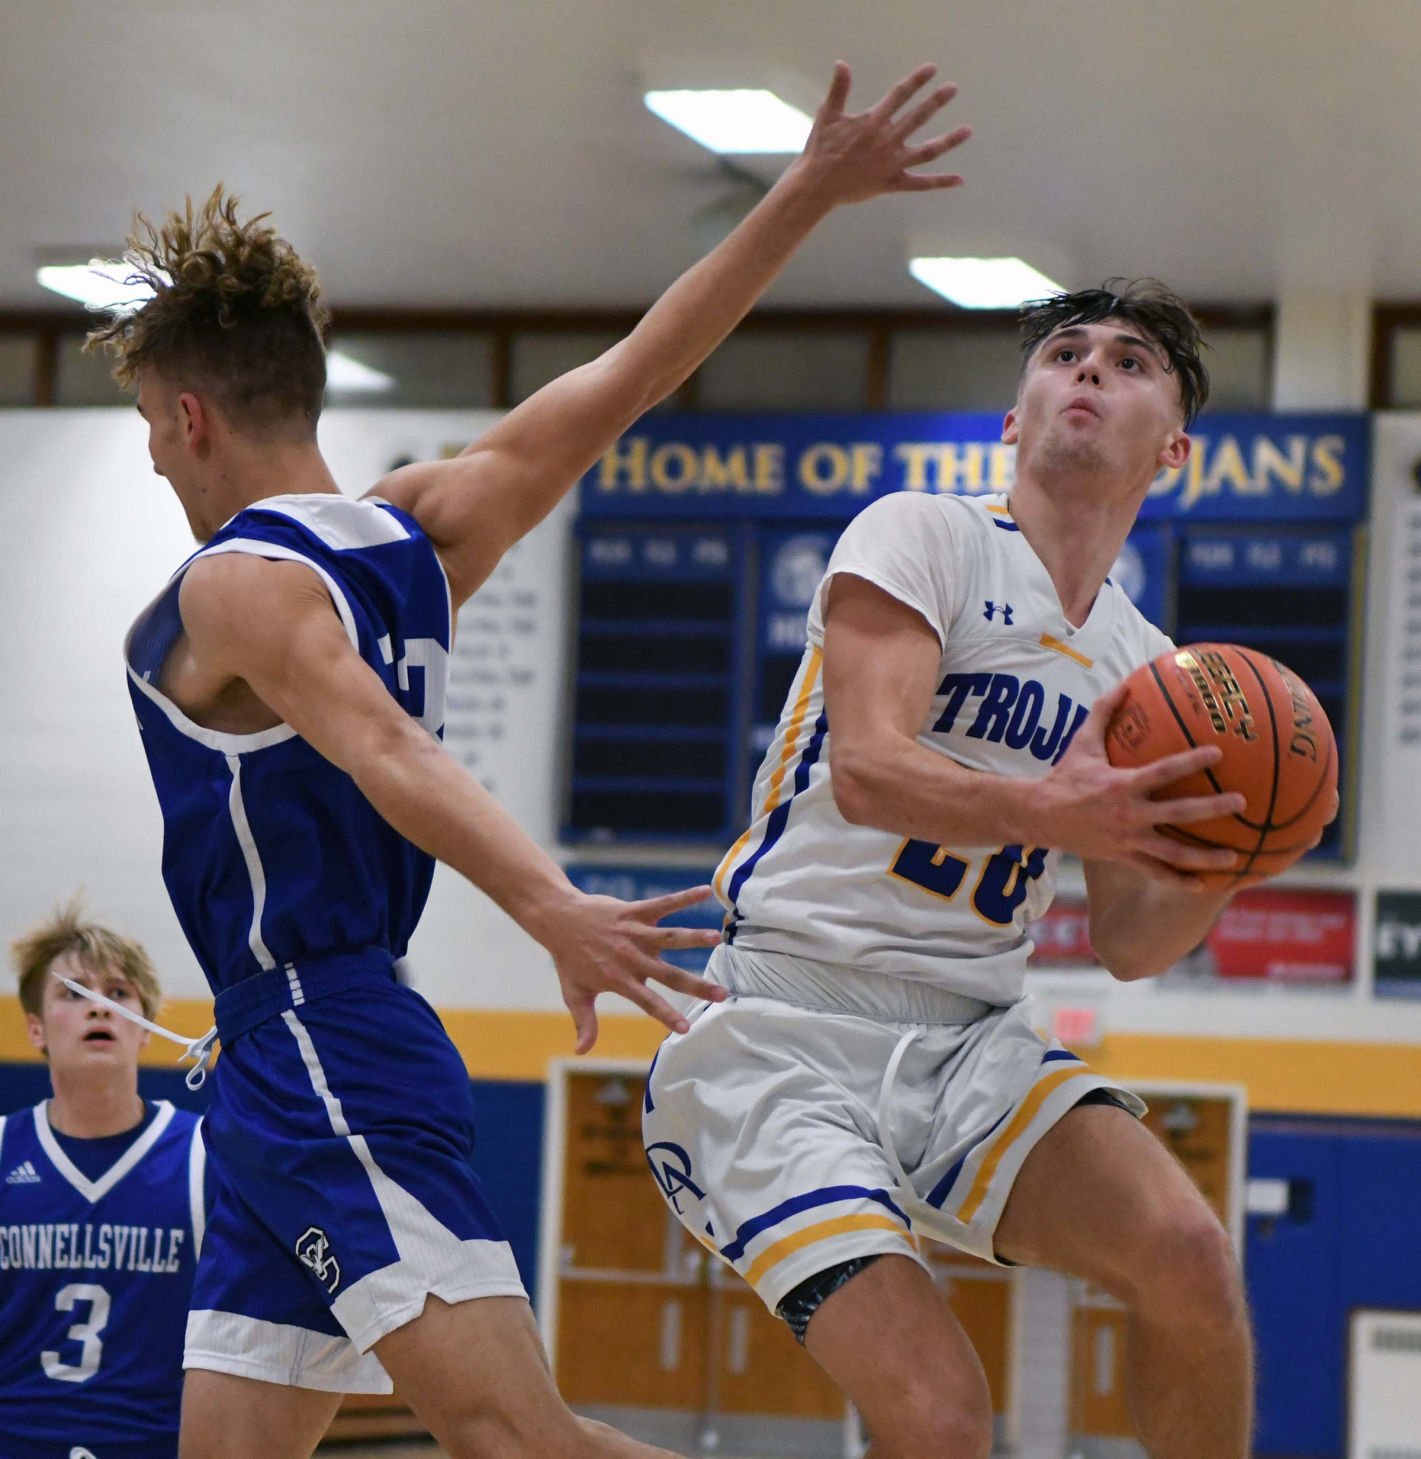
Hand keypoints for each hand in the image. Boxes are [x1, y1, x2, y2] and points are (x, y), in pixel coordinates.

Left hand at [537, 885, 725, 1053]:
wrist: (558, 919)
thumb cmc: (568, 958)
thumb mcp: (575, 994)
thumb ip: (585, 1022)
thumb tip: (582, 1051)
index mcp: (620, 980)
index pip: (648, 1002)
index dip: (666, 1016)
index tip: (686, 1029)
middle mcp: (631, 958)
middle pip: (670, 975)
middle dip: (697, 985)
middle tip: (722, 994)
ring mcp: (634, 933)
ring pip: (669, 937)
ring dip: (693, 937)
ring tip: (716, 938)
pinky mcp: (634, 912)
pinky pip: (663, 904)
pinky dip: (684, 898)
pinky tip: (704, 892)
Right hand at [791, 61, 971, 205]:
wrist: (817, 186)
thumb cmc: (820, 150)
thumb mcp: (827, 116)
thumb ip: (838, 90)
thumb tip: (842, 64)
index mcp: (873, 122)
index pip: (899, 96)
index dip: (916, 81)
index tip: (932, 69)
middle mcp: (887, 141)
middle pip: (918, 118)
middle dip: (936, 101)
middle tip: (952, 89)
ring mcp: (892, 164)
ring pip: (927, 151)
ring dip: (949, 140)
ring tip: (968, 130)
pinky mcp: (892, 184)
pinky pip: (920, 184)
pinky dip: (940, 182)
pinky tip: (959, 180)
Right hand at [1036, 680, 1247, 883]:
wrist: (1040, 816)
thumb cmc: (1065, 776)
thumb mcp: (1082, 742)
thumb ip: (1104, 712)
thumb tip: (1125, 683)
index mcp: (1122, 785)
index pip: (1163, 772)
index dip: (1192, 762)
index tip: (1219, 753)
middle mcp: (1128, 814)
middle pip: (1178, 814)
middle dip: (1212, 808)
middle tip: (1241, 802)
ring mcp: (1127, 840)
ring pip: (1172, 853)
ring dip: (1205, 857)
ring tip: (1234, 857)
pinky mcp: (1123, 857)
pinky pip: (1156, 872)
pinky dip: (1180, 881)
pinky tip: (1204, 885)